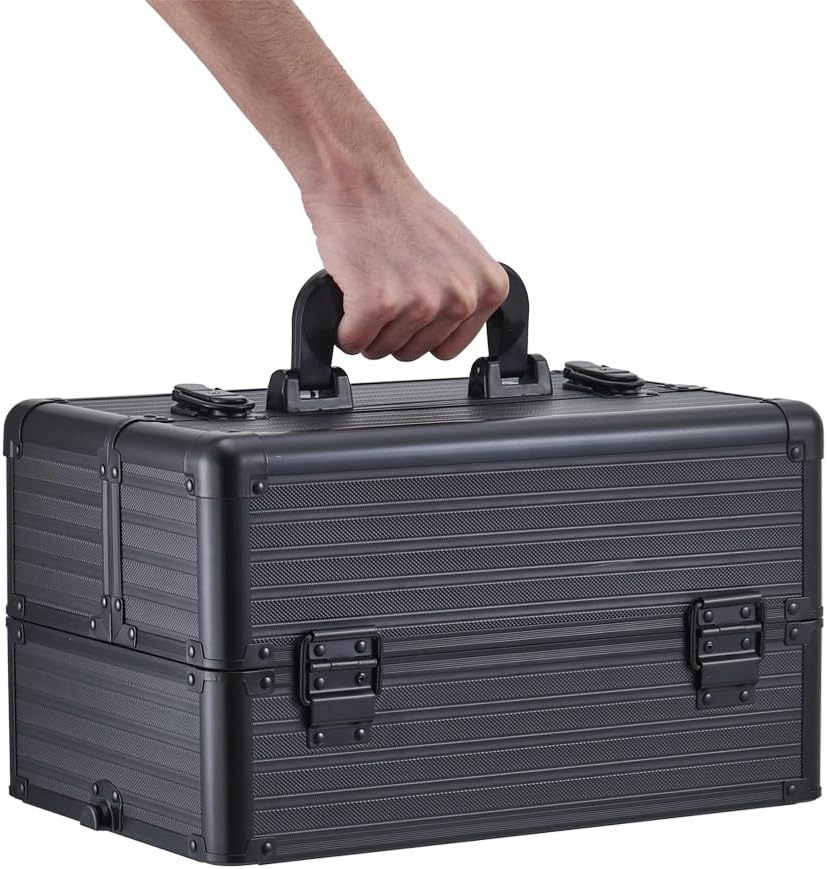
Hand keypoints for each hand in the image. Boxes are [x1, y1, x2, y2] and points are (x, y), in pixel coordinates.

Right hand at [303, 170, 508, 360]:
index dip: (420, 330)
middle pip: (414, 353)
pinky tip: (351, 292)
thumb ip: (462, 295)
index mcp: (488, 289)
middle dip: (392, 328)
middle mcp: (460, 298)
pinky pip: (354, 341)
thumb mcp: (459, 255)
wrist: (362, 181)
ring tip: (371, 282)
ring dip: (367, 326)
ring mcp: (421, 302)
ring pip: (383, 350)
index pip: (448, 348)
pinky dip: (344, 326)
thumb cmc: (401, 212)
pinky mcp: (379, 303)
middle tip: (386, 285)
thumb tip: (454, 329)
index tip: (410, 301)